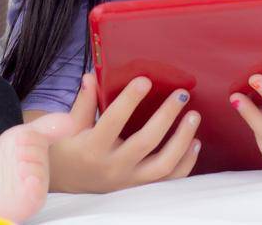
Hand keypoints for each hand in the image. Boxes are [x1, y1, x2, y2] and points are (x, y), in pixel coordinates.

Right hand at [47, 73, 200, 192]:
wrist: (67, 181)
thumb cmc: (66, 148)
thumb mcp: (68, 125)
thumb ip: (83, 102)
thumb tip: (91, 76)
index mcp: (92, 148)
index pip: (113, 122)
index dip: (129, 100)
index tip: (144, 80)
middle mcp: (113, 167)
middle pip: (146, 143)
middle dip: (166, 116)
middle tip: (181, 94)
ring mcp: (129, 180)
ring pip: (163, 165)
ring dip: (182, 140)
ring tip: (193, 116)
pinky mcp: (140, 186)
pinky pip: (169, 179)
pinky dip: (186, 162)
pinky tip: (195, 142)